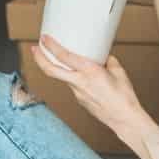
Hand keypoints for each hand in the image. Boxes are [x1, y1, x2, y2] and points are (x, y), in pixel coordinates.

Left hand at [30, 36, 153, 134]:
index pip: (64, 56)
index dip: (51, 46)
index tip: (44, 38)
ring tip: (58, 59)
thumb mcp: (119, 72)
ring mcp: (77, 93)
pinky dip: (74, 79)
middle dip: (39, 58)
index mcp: (90, 71)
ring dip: (57, 68)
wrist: (124, 119)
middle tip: (34, 49)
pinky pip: (73, 86)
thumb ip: (109, 61)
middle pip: (51, 70)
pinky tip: (81, 77)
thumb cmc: (124, 97)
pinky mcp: (80, 100)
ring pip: (62, 78)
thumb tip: (105, 57)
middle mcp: (80, 82)